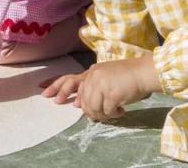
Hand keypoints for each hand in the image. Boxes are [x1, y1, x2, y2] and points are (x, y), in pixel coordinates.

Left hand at [42, 56, 159, 120]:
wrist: (144, 72)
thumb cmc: (128, 76)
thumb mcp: (106, 79)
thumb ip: (92, 89)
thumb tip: (78, 105)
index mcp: (92, 72)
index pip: (69, 78)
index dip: (55, 85)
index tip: (43, 91)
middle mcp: (93, 76)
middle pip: (82, 99)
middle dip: (87, 110)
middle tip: (91, 116)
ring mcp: (102, 84)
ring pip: (93, 108)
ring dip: (103, 114)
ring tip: (113, 113)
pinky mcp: (111, 93)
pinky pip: (107, 111)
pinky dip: (114, 114)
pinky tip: (121, 110)